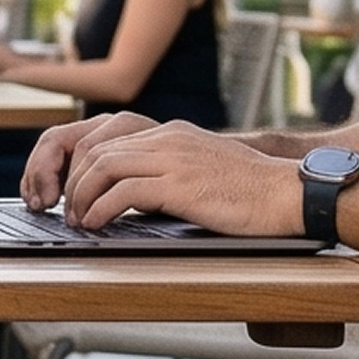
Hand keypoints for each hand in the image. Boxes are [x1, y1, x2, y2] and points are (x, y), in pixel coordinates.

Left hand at [47, 121, 300, 236]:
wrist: (289, 193)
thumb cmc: (252, 190)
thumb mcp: (203, 167)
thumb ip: (169, 171)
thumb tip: (136, 196)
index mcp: (171, 133)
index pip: (108, 140)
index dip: (83, 168)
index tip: (77, 193)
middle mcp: (168, 139)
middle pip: (97, 150)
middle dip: (74, 182)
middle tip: (69, 211)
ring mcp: (173, 159)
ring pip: (103, 167)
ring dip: (82, 197)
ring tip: (80, 221)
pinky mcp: (180, 185)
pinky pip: (123, 192)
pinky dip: (102, 209)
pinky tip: (98, 225)